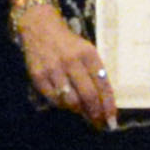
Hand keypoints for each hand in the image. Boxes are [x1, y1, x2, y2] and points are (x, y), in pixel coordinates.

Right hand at [15, 2, 115, 131]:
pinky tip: (65, 102)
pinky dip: (62, 104)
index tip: (111, 119)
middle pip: (87, 96)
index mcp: (88, 53)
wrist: (39, 27)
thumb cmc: (68, 42)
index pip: (102, 84)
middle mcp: (71, 60)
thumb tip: (102, 102)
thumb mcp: (86, 51)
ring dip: (78, 110)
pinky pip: (53, 99)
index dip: (108, 104)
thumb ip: (94, 72)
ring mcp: (53, 68)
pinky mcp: (38, 75)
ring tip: (82, 111)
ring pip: (70, 101)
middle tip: (99, 122)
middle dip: (95, 113)